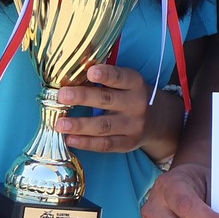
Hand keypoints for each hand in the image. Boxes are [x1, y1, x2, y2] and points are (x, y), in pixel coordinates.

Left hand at [57, 65, 174, 157]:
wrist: (158, 121)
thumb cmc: (131, 95)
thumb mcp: (127, 82)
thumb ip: (106, 77)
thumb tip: (73, 72)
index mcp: (135, 84)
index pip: (120, 77)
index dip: (106, 75)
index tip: (90, 72)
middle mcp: (136, 104)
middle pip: (107, 100)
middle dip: (83, 97)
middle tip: (62, 96)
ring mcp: (133, 126)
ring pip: (104, 126)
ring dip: (80, 125)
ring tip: (60, 124)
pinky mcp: (127, 144)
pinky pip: (105, 145)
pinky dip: (86, 143)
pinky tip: (70, 139)